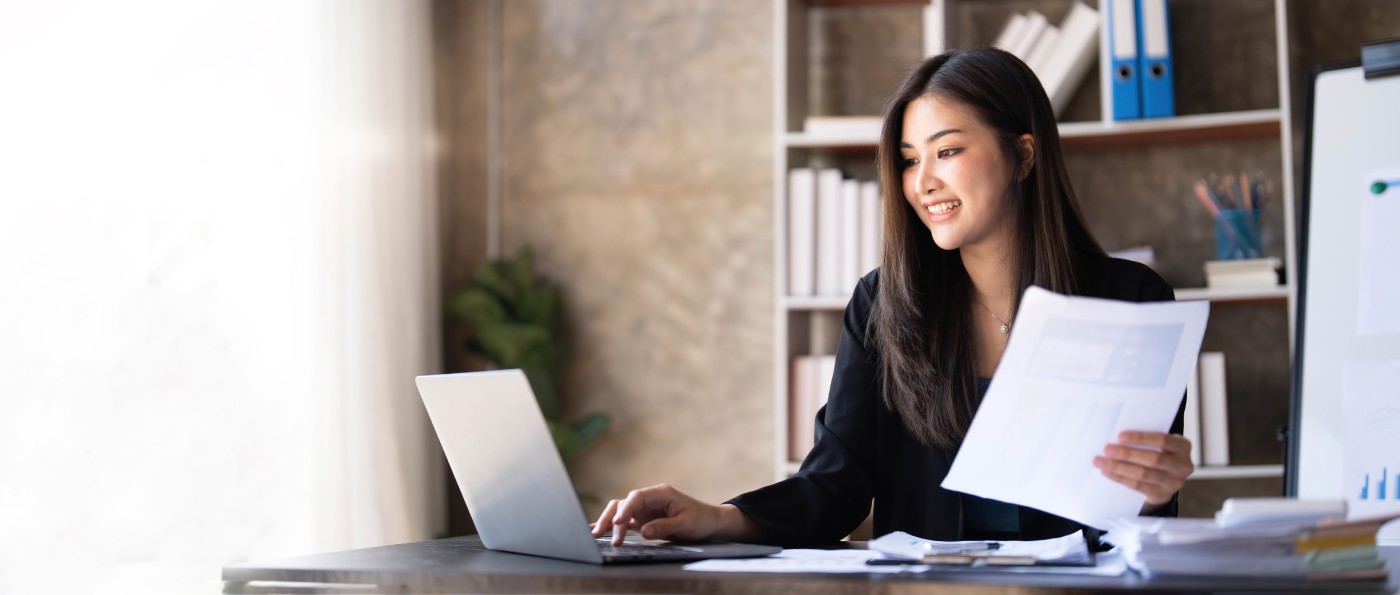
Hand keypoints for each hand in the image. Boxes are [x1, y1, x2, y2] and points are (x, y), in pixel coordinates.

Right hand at [589, 483, 755, 545]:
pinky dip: (612, 525)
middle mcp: (650, 499)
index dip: (626, 509)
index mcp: (661, 493)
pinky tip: (598, 530)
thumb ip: (664, 527)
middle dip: (612, 517)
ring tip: (597, 535)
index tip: (619, 522)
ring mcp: (645, 509)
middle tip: (603, 534)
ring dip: (609, 521)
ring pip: (620, 511)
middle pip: (624, 503)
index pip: (637, 497)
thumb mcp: (685, 524)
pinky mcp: (643, 519)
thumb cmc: (700, 519)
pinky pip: (624, 521)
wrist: (709, 522)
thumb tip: (644, 531)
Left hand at [1093, 431, 1193, 508]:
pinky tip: (1107, 472)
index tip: (1120, 436)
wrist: (1166, 479)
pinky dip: (1120, 478)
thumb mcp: (1159, 444)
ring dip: (1118, 467)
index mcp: (1183, 446)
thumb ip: (1146, 439)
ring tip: (1101, 461)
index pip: (1162, 440)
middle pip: (1152, 459)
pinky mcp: (1162, 495)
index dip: (1141, 438)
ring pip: (1143, 474)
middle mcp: (1183, 465)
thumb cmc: (1158, 452)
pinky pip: (1138, 486)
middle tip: (1106, 449)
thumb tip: (1117, 436)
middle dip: (1126, 454)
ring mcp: (1174, 483)